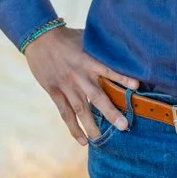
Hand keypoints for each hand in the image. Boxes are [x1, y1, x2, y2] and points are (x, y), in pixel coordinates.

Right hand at [23, 25, 139, 145]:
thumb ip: (100, 48)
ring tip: (102, 140)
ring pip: (81, 109)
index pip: (108, 70)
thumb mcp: (86, 38)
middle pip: (97, 97)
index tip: (136, 87)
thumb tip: (121, 50)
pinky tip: (83, 140)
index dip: (122, 78)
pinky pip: (65, 113)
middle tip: (124, 127)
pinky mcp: (54, 92)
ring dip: (92, 126)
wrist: (39, 37)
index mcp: (88, 60)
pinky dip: (73, 128)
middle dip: (111, 113)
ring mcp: (66, 85)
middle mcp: (79, 75)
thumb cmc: (67, 37)